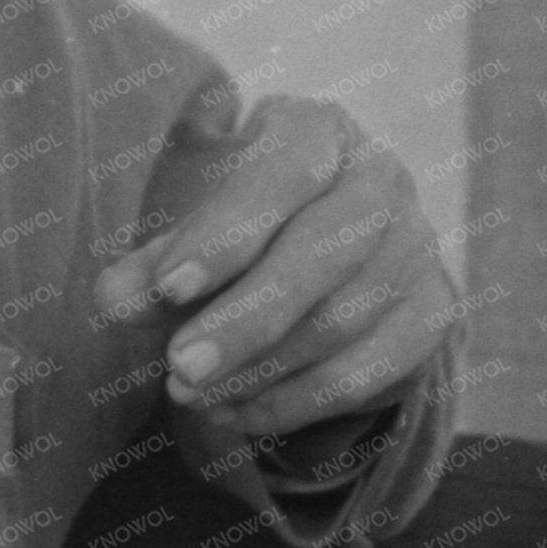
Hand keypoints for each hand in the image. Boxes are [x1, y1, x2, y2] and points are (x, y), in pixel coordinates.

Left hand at [94, 90, 455, 440]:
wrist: (342, 250)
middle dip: (245, 320)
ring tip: (192, 397)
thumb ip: (157, 263)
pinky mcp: (433, 312)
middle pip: (323, 253)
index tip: (169, 287)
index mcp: (322, 132)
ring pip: (344, 320)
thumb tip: (113, 300)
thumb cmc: (255, 225)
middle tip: (178, 369)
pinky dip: (296, 402)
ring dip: (261, 369)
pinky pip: (368, 371)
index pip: (283, 175)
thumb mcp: (201, 229)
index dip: (227, 233)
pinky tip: (238, 415)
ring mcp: (418, 246)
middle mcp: (382, 179)